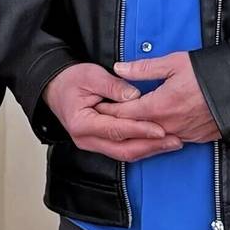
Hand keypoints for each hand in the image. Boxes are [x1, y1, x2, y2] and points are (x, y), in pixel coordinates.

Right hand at [44, 62, 182, 160]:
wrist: (55, 88)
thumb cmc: (71, 80)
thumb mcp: (91, 75)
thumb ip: (114, 86)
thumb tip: (135, 96)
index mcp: (82, 123)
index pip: (116, 130)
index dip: (139, 130)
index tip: (160, 129)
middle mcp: (86, 139)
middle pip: (123, 149)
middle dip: (151, 146)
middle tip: (174, 140)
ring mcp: (92, 144)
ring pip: (124, 154)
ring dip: (149, 150)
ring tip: (172, 143)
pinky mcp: (99, 144)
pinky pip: (122, 151)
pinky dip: (141, 147)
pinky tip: (158, 144)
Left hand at [97, 53, 220, 143]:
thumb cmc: (209, 73)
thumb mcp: (174, 63)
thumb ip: (144, 68)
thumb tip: (119, 68)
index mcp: (160, 106)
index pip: (124, 112)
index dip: (109, 109)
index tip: (97, 107)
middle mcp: (169, 125)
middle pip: (136, 128)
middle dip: (119, 123)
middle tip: (105, 117)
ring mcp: (183, 134)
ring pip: (153, 137)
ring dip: (140, 131)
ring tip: (127, 124)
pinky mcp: (197, 138)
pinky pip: (172, 139)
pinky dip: (160, 135)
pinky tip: (155, 129)